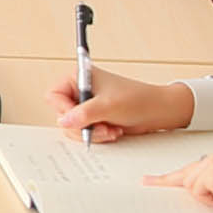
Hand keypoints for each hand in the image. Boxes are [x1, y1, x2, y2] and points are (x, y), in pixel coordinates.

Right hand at [55, 66, 197, 141]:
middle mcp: (82, 90)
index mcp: (80, 77)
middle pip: (63, 114)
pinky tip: (112, 131)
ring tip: (109, 129)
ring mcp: (89, 105)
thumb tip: (64, 121)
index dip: (64, 110)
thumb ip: (83, 113)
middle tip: (99, 126)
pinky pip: (86, 132)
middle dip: (82, 125)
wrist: (158, 111)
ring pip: (74, 126)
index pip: (54, 95)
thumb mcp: (108, 106)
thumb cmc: (139, 99)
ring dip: (92, 132)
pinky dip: (98, 135)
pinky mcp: (96, 118)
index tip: (78, 118)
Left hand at [146, 139, 212, 212]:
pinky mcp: (212, 170)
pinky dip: (212, 201)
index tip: (163, 175)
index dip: (186, 175)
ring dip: (211, 199)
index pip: (203, 163)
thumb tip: (204, 187)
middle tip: (147, 180)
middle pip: (191, 171)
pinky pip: (198, 192)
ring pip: (195, 184)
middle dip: (168, 179)